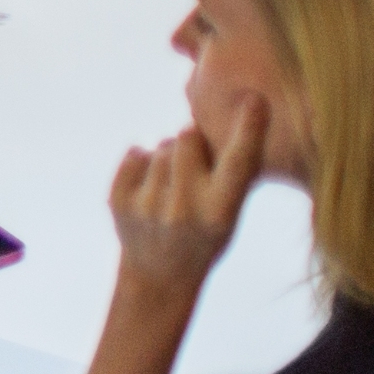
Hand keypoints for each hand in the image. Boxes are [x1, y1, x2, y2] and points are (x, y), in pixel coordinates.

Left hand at [106, 89, 267, 304]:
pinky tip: (151, 190)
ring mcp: (147, 205)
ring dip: (168, 157)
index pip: (238, 163)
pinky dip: (142, 162)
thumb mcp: (231, 211)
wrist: (161, 275)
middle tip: (195, 171)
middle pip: (187, 136)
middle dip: (192, 143)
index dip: (249, 130)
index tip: (254, 99)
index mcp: (221, 212)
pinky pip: (135, 152)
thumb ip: (230, 171)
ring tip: (173, 190)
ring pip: (160, 145)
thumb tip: (224, 113)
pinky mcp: (118, 200)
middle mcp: (184, 208)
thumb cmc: (206, 232)